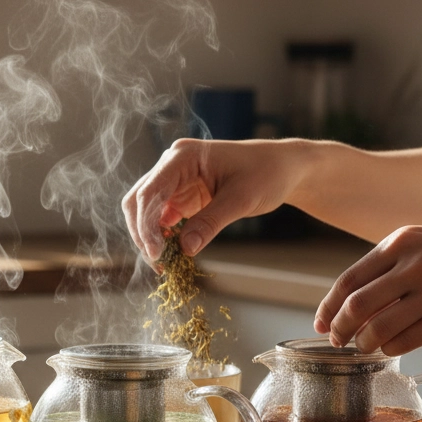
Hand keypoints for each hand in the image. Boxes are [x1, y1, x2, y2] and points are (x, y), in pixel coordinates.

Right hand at [122, 137, 304, 261]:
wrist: (283, 169)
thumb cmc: (266, 173)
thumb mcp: (240, 199)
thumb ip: (210, 222)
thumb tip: (185, 249)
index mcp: (182, 157)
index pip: (150, 192)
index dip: (145, 224)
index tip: (155, 253)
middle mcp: (171, 166)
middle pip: (139, 201)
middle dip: (143, 233)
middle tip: (158, 263)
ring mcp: (174, 182)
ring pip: (145, 212)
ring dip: (150, 238)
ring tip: (164, 264)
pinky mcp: (181, 197)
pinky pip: (161, 219)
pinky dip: (162, 238)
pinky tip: (172, 255)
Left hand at [314, 220, 421, 354]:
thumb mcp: (421, 241)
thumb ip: (387, 266)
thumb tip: (349, 301)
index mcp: (400, 243)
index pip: (348, 281)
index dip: (328, 307)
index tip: (321, 323)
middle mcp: (415, 266)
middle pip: (357, 307)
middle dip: (339, 330)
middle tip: (337, 341)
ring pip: (379, 329)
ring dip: (364, 344)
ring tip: (364, 346)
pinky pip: (406, 341)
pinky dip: (390, 349)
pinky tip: (390, 347)